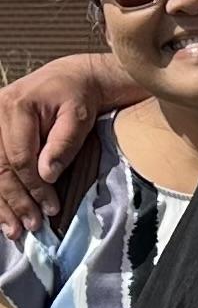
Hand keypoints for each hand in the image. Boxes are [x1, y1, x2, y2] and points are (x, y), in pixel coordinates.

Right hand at [0, 53, 135, 239]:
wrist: (71, 78)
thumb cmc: (79, 97)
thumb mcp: (79, 115)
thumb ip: (63, 143)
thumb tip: (47, 175)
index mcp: (15, 106)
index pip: (20, 157)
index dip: (34, 186)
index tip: (50, 208)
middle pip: (0, 167)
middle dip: (15, 200)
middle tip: (29, 226)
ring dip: (1, 203)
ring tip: (13, 230)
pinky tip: (1, 212)